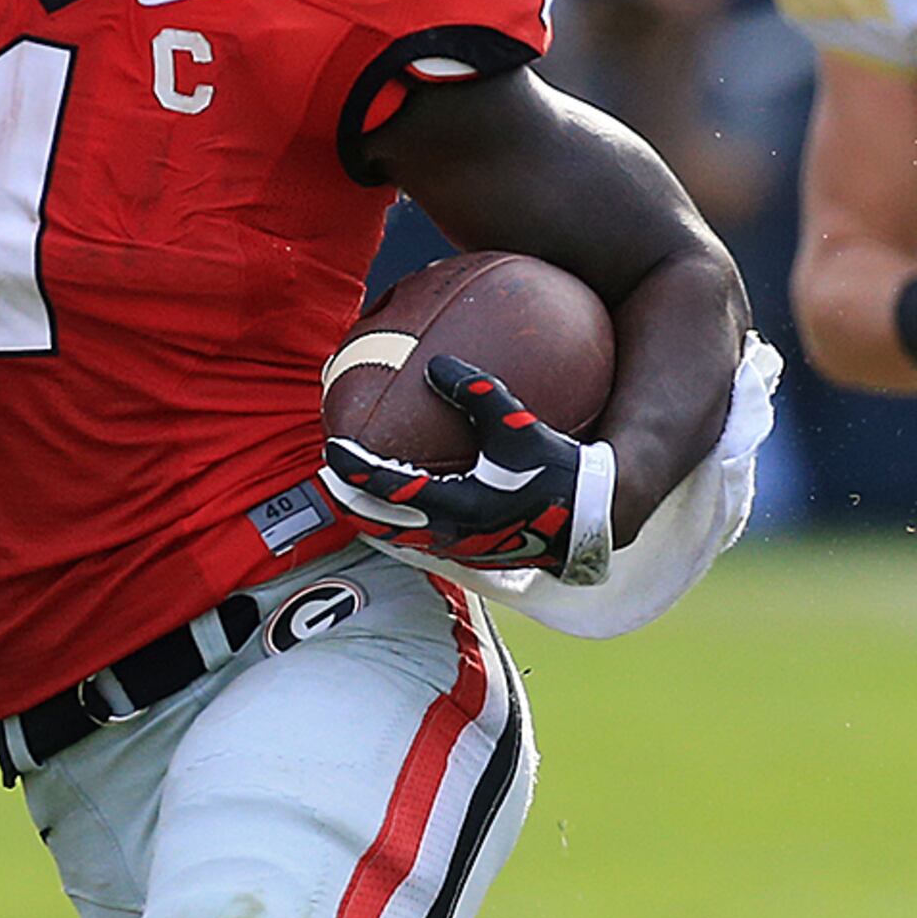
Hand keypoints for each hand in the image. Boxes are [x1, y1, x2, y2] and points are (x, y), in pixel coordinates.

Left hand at [317, 353, 608, 573]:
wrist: (589, 521)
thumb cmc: (558, 470)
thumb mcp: (518, 427)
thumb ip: (478, 393)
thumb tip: (435, 364)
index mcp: (458, 505)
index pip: (391, 489)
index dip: (357, 470)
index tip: (332, 448)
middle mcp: (451, 534)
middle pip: (381, 522)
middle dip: (350, 500)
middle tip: (327, 476)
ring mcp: (459, 549)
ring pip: (399, 535)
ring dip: (372, 514)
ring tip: (350, 492)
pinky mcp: (471, 553)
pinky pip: (421, 538)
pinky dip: (400, 521)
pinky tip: (397, 503)